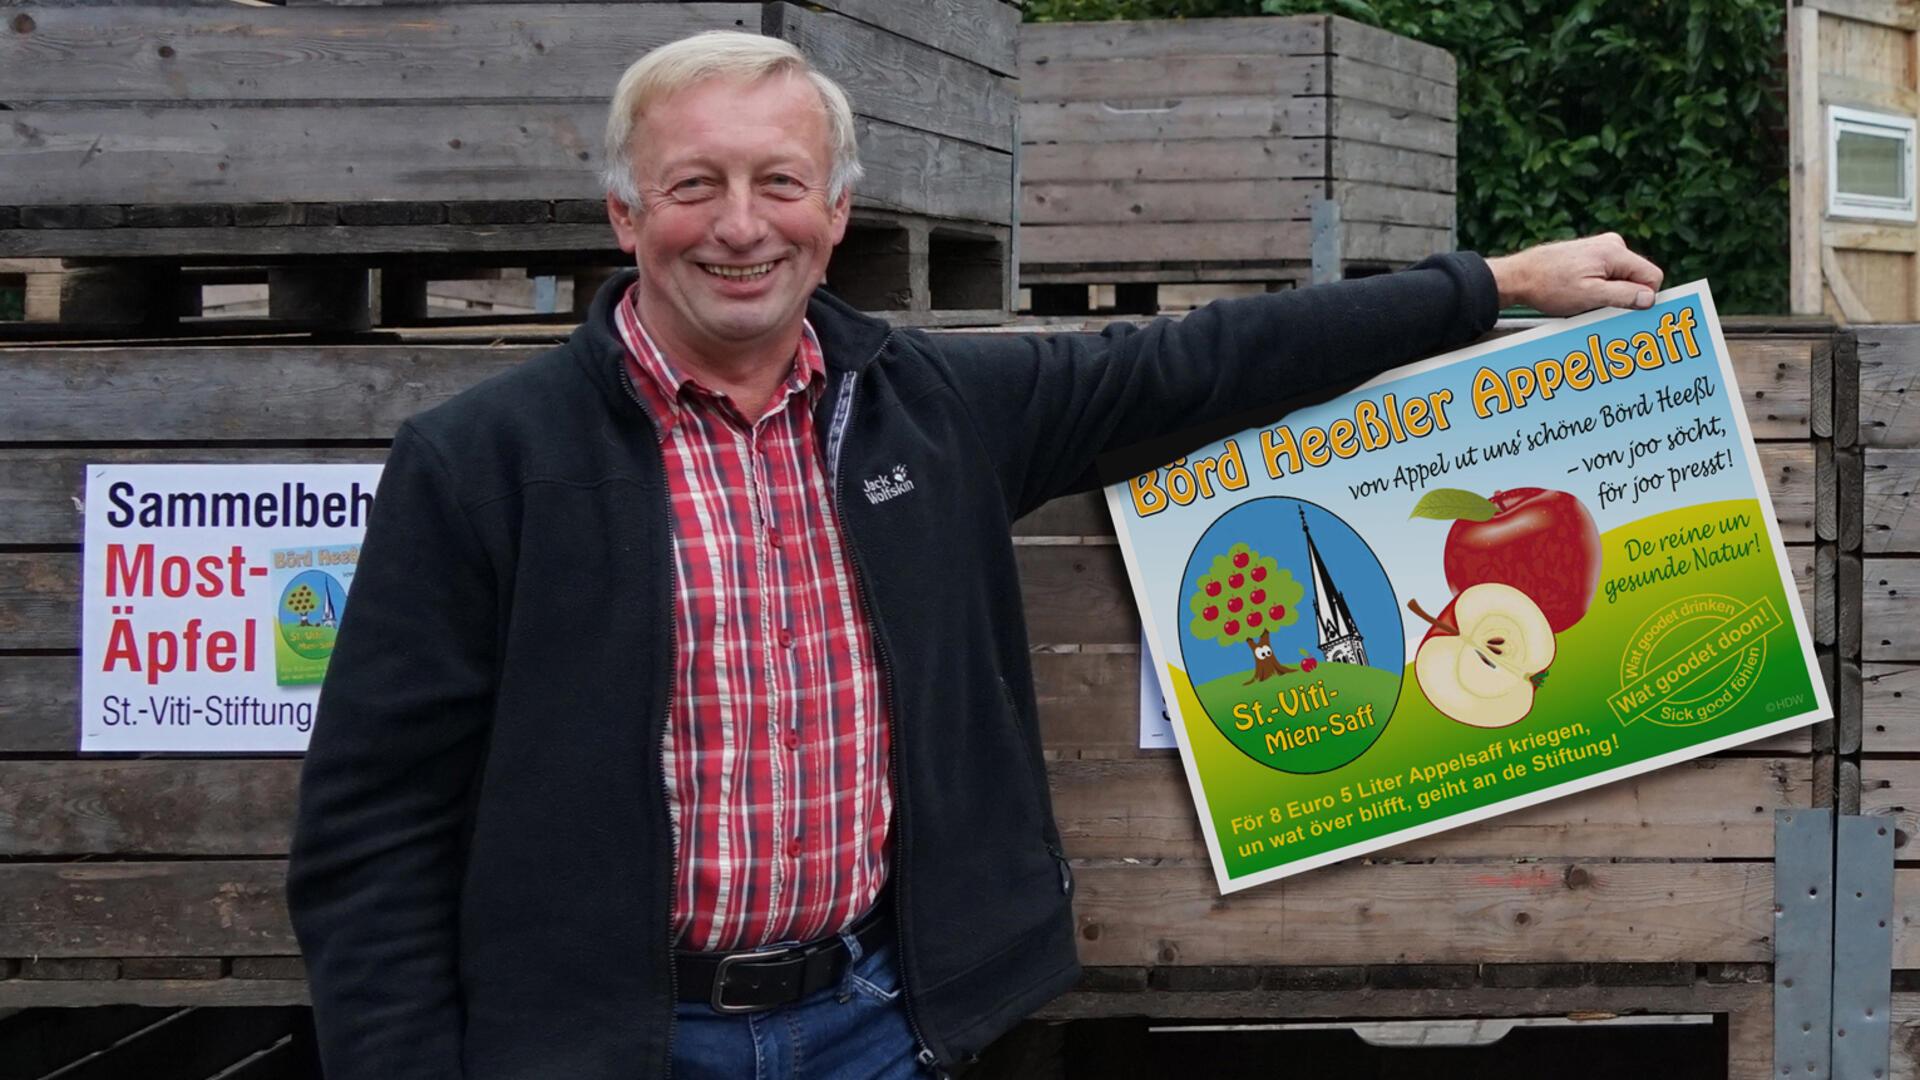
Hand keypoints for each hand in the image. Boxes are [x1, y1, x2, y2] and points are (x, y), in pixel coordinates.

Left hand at [1485, 233, 1663, 316]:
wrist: (1518, 277)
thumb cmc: (1548, 286)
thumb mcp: (1589, 296)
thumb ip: (1623, 295)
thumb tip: (1650, 299)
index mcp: (1615, 251)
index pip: (1653, 277)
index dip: (1641, 298)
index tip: (1622, 310)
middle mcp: (1612, 244)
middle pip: (1637, 277)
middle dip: (1623, 296)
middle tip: (1596, 308)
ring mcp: (1600, 248)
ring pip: (1622, 278)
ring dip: (1609, 294)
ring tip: (1583, 301)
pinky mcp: (1590, 255)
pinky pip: (1607, 275)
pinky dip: (1598, 288)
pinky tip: (1579, 294)